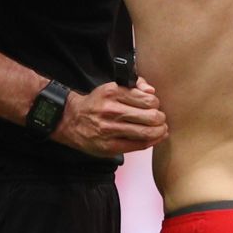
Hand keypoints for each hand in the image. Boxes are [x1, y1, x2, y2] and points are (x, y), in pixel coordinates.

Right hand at [53, 76, 167, 157]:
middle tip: (160, 119)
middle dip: (160, 118)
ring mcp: (110, 130)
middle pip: (150, 117)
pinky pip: (138, 145)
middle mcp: (111, 111)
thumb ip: (134, 86)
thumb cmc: (96, 104)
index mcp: (113, 93)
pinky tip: (155, 138)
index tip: (155, 106)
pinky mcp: (110, 146)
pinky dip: (152, 141)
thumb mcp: (112, 88)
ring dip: (159, 131)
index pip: (147, 100)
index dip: (156, 104)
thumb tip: (151, 90)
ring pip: (146, 132)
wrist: (71, 120)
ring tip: (161, 129)